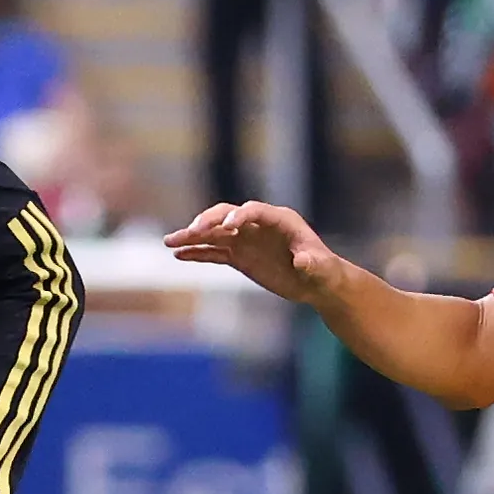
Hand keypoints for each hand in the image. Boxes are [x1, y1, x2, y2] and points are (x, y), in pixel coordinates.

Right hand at [164, 199, 342, 303]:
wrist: (318, 283)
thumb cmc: (324, 271)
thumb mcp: (322, 268)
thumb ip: (313, 263)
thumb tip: (303, 261)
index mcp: (280, 220)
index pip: (254, 211)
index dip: (239, 216)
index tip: (227, 228)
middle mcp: (258, 226)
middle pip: (227, 216)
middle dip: (208, 222)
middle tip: (191, 231)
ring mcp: (246, 240)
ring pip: (215, 234)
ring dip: (193, 236)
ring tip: (169, 242)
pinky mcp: (239, 256)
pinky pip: (214, 252)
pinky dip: (197, 253)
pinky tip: (179, 255)